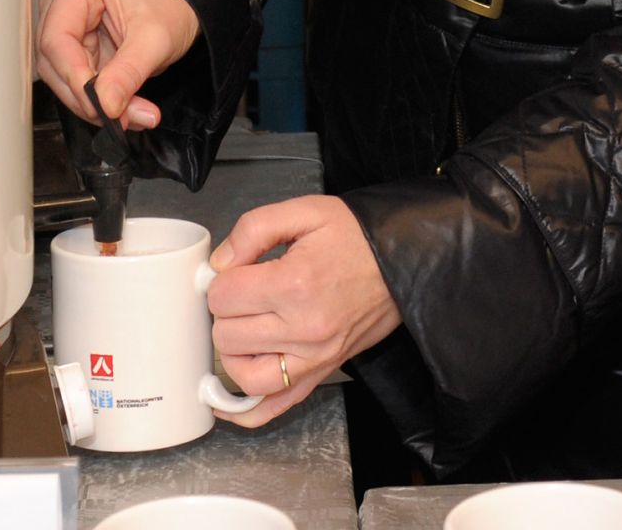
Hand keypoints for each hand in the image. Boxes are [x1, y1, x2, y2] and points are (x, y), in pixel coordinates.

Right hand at [36, 0, 199, 129]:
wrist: (177, 8)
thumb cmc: (168, 7)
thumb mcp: (156, 39)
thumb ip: (129, 72)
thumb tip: (105, 104)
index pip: (57, 38)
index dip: (74, 76)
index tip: (100, 105)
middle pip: (54, 60)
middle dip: (87, 96)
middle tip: (121, 118)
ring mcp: (63, 22)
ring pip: (59, 76)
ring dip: (93, 103)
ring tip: (132, 114)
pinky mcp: (70, 45)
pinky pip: (72, 81)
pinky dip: (96, 100)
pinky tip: (123, 108)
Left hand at [205, 195, 400, 427]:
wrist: (402, 262)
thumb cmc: (354, 236)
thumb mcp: (304, 212)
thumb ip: (253, 229)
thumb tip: (219, 263)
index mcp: (294, 284)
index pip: (223, 296)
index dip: (220, 279)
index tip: (235, 270)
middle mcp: (303, 329)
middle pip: (227, 336)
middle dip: (225, 312)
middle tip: (242, 293)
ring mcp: (314, 358)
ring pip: (244, 376)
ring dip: (233, 353)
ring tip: (242, 327)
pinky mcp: (322, 373)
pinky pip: (276, 407)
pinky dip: (246, 410)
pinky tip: (224, 400)